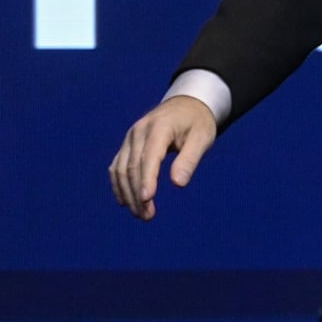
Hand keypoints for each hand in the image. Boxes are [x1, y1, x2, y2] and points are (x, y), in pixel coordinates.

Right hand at [110, 95, 216, 220]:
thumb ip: (190, 159)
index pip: (149, 156)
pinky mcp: (128, 144)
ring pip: (121, 169)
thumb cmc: (197, 123)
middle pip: (133, 166)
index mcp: (160, 127)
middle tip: (148, 217)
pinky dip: (119, 184)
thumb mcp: (202, 137)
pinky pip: (118, 165)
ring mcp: (131, 136)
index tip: (147, 200)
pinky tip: (125, 201)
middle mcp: (140, 130)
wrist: (186, 104)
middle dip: (137, 194)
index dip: (147, 179)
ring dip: (127, 193)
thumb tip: (178, 183)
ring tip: (140, 214)